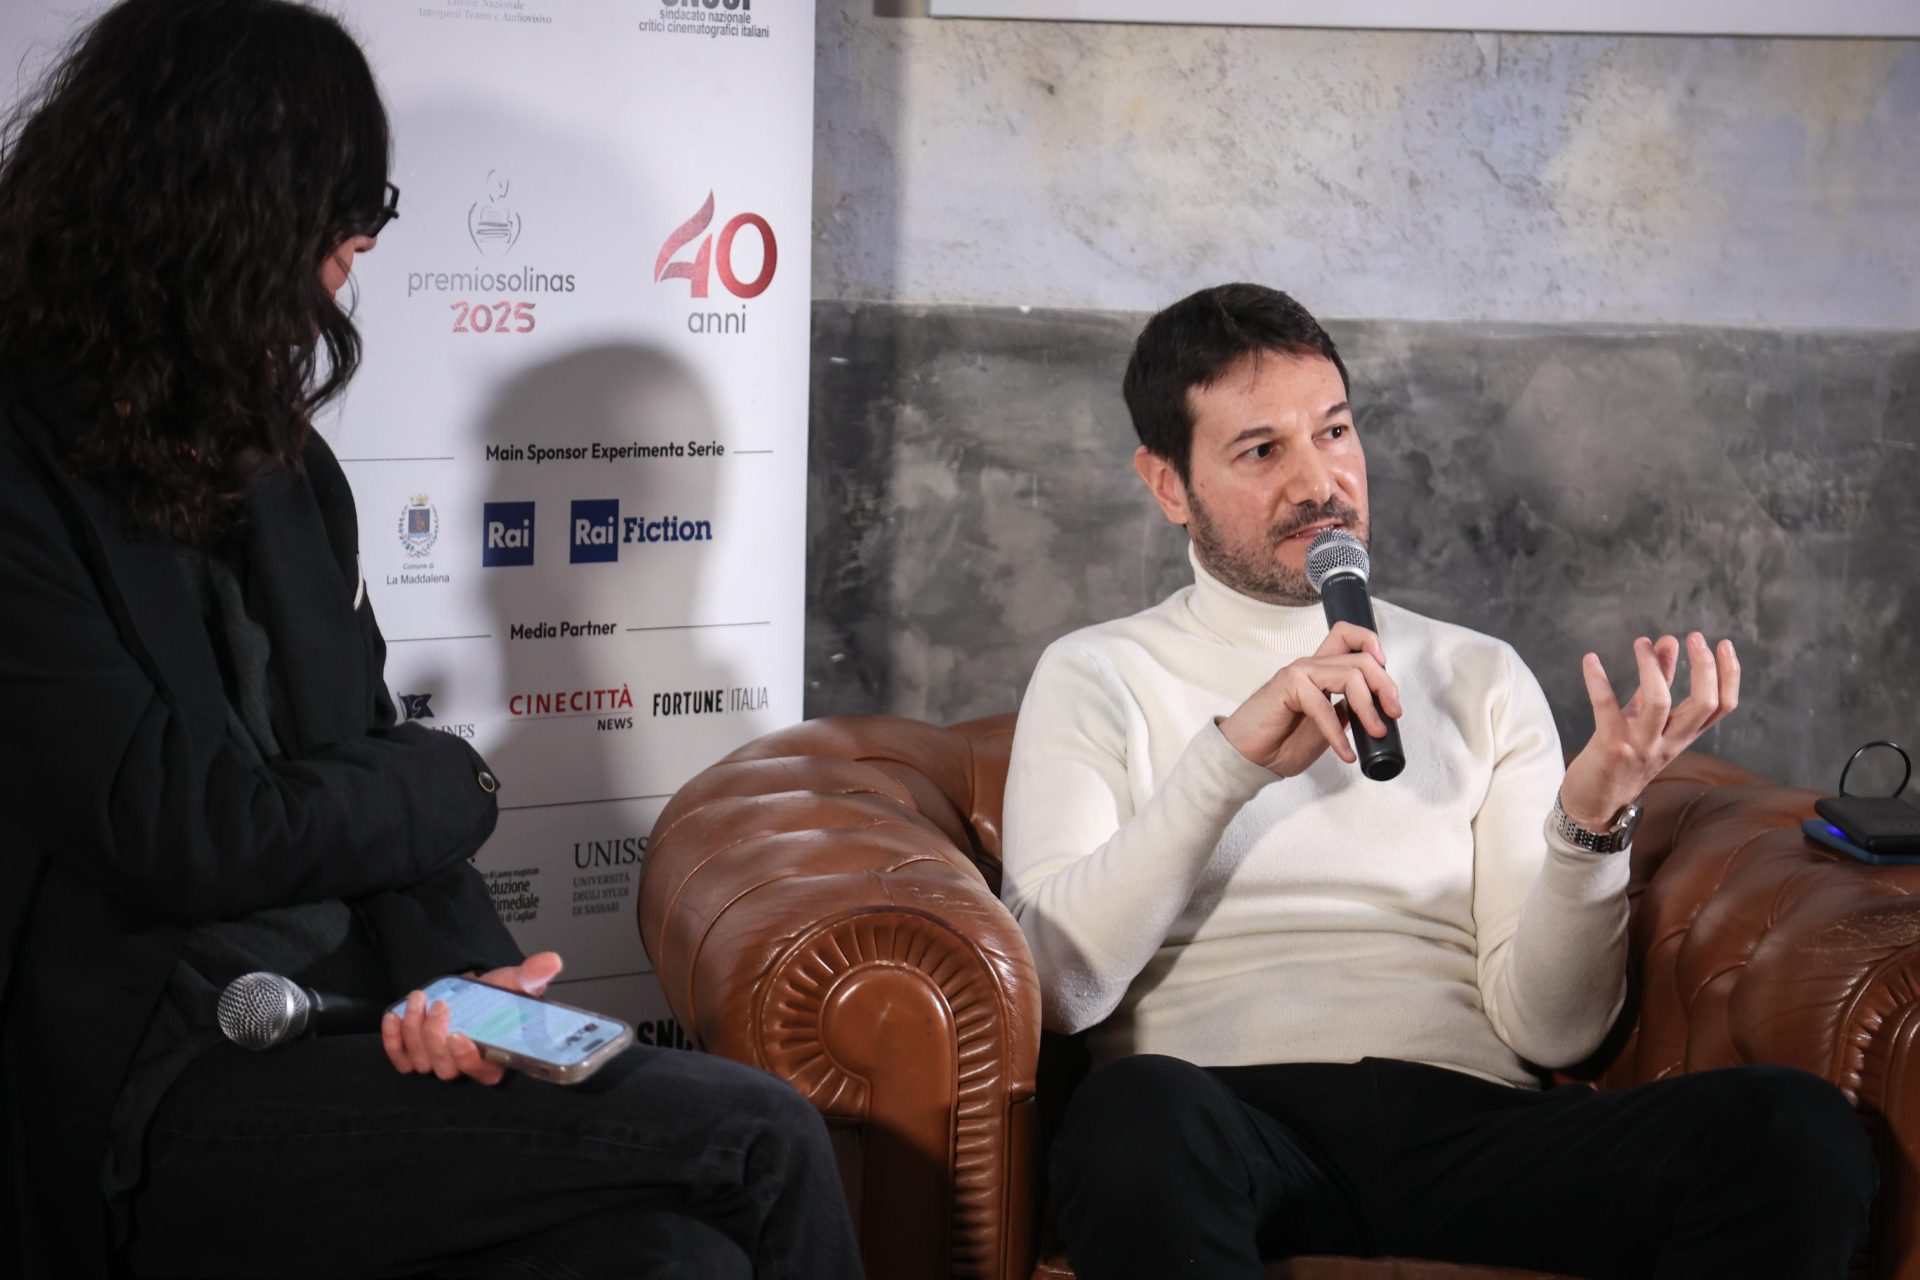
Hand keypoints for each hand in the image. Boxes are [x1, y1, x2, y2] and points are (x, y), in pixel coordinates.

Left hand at [380, 951, 564, 1085]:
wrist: (472, 993)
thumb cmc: (495, 995)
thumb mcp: (515, 983)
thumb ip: (532, 976)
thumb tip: (550, 962)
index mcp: (495, 1057)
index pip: (482, 1072)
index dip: (467, 1058)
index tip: (459, 1035)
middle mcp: (465, 1066)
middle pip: (445, 1068)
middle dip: (435, 1037)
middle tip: (438, 1005)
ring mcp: (438, 1063)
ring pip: (421, 1061)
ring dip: (414, 1031)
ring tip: (418, 999)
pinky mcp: (415, 1056)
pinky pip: (400, 1059)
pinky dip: (392, 1040)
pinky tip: (393, 1016)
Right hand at [1219, 621, 1402, 777]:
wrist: (1248, 758)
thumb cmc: (1280, 743)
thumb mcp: (1326, 728)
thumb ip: (1344, 713)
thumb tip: (1371, 712)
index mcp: (1320, 671)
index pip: (1348, 637)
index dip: (1372, 645)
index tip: (1386, 675)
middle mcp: (1311, 666)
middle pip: (1361, 656)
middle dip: (1385, 685)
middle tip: (1393, 713)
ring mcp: (1299, 672)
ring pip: (1351, 675)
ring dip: (1369, 708)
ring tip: (1375, 733)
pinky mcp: (1288, 686)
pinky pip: (1325, 705)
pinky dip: (1339, 733)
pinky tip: (1345, 752)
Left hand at [1560, 633, 1740, 829]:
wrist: (1595, 805)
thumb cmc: (1624, 756)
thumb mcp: (1647, 719)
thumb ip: (1660, 681)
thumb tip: (1668, 640)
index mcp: (1683, 736)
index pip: (1722, 707)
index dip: (1729, 674)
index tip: (1723, 643)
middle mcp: (1669, 743)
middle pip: (1703, 704)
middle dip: (1704, 667)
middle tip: (1695, 637)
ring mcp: (1642, 746)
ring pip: (1660, 703)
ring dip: (1652, 668)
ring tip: (1641, 642)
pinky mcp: (1611, 747)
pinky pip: (1607, 709)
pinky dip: (1598, 681)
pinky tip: (1590, 660)